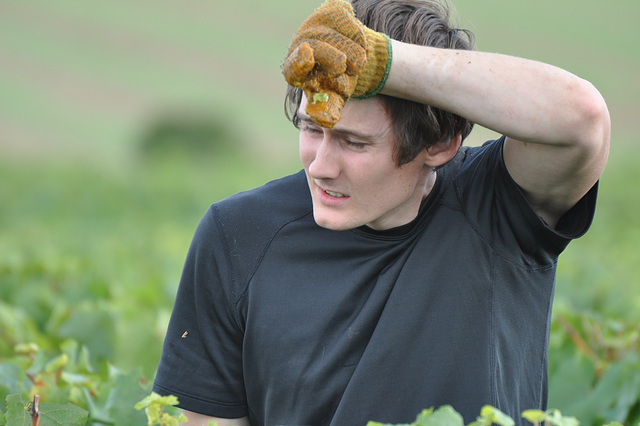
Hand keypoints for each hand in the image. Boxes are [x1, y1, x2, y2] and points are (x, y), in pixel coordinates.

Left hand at [282, 0, 390, 126]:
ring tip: (359, 63)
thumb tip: (326, 120)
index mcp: (298, 70)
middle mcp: (302, 43)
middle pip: (313, 45)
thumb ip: (329, 109)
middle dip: (331, 56)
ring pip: (330, 31)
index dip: (299, 61)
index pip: (293, 67)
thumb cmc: (339, 84)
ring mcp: (315, 25)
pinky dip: (354, 30)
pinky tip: (360, 43)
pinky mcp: (330, 11)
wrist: (355, 63)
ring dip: (350, 49)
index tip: (307, 55)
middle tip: (344, 67)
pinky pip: (341, 15)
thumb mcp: (335, 99)